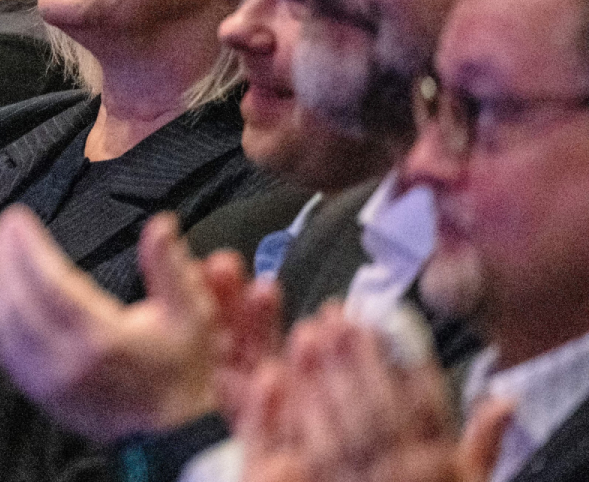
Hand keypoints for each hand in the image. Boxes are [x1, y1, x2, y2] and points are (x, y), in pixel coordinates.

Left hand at [0, 209, 220, 438]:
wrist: (170, 433)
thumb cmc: (179, 373)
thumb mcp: (191, 314)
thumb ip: (170, 266)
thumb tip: (160, 225)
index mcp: (103, 338)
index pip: (50, 282)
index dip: (29, 246)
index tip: (18, 219)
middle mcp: (69, 362)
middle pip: (20, 299)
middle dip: (8, 256)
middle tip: (6, 227)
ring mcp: (50, 382)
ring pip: (7, 325)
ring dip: (0, 284)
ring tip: (3, 253)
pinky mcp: (42, 394)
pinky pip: (8, 351)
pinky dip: (1, 318)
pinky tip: (4, 297)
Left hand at [240, 306, 510, 481]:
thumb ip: (482, 446)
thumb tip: (505, 402)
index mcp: (443, 467)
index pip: (427, 403)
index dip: (404, 355)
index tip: (383, 317)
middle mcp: (404, 474)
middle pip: (378, 408)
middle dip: (355, 357)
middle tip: (336, 316)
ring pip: (339, 426)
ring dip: (321, 376)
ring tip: (307, 333)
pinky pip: (306, 453)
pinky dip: (290, 414)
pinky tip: (277, 379)